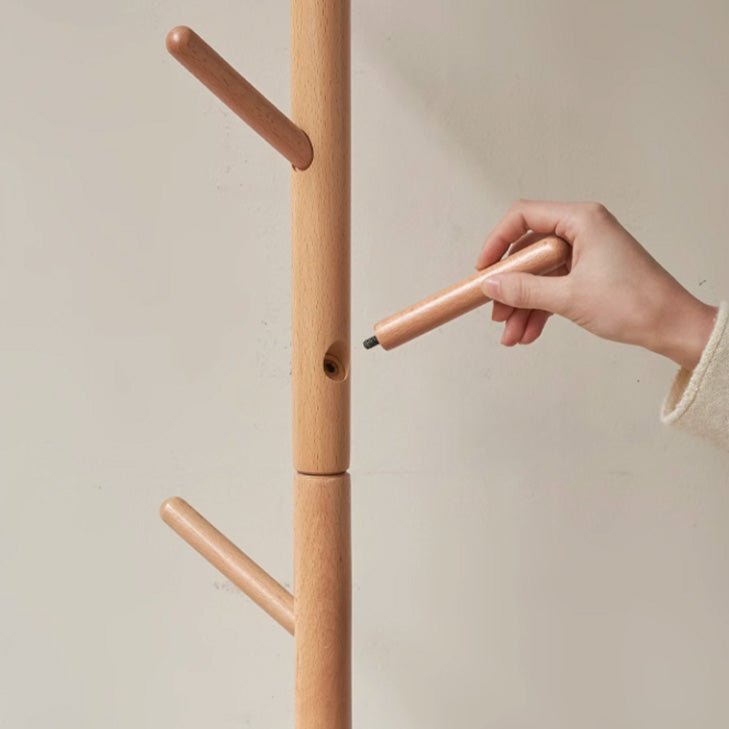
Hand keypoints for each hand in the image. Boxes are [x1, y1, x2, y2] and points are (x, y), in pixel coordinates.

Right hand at [476, 200, 717, 369]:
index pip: (524, 217)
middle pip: (528, 252)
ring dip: (522, 305)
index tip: (484, 270)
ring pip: (540, 275)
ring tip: (510, 335)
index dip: (497, 242)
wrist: (672, 327)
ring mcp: (586, 254)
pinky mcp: (589, 274)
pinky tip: (527, 333)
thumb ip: (524, 289)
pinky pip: (554, 288)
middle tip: (495, 312)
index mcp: (581, 221)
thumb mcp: (569, 297)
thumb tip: (491, 285)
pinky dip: (539, 309)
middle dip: (510, 286)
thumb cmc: (634, 303)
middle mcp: (582, 231)